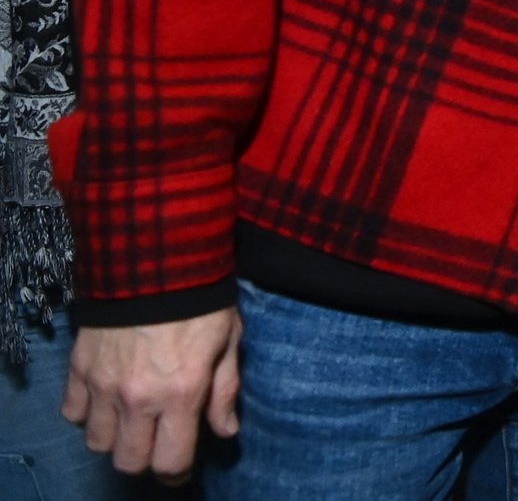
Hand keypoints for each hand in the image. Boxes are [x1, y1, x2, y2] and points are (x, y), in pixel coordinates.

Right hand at [63, 309, 242, 480]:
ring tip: (132, 419)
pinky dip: (87, 413)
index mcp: (180, 394)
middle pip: (129, 461)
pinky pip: (73, 413)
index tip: (180, 468)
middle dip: (145, 459)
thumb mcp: (228, 342)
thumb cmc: (202, 300)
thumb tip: (226, 431)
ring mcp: (103, 385)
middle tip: (157, 443)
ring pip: (97, 443)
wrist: (155, 260)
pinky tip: (106, 398)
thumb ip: (225, 392)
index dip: (176, 473)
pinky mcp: (80, 369)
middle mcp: (137, 398)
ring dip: (115, 437)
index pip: (170, 461)